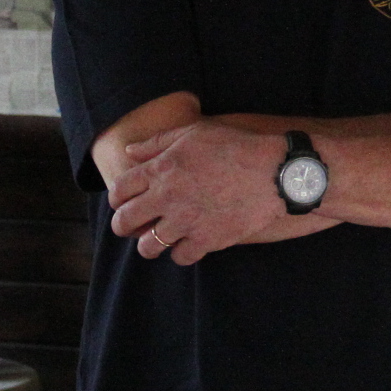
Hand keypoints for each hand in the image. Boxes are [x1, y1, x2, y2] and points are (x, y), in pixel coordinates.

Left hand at [108, 121, 287, 263]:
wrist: (272, 171)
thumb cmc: (234, 146)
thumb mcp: (193, 133)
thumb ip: (157, 143)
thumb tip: (130, 151)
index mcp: (160, 169)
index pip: (118, 191)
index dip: (117, 198)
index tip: (124, 201)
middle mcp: (167, 197)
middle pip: (124, 222)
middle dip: (123, 225)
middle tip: (132, 226)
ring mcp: (186, 221)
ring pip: (148, 247)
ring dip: (148, 245)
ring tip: (156, 241)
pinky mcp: (207, 239)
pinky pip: (180, 257)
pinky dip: (181, 254)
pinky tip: (187, 244)